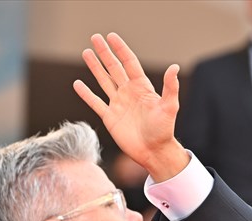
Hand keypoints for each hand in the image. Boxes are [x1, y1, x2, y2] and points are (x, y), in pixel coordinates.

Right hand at [73, 32, 188, 181]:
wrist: (154, 152)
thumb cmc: (164, 131)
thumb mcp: (169, 107)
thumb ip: (170, 87)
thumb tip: (174, 67)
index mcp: (142, 88)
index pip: (129, 63)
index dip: (121, 49)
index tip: (111, 36)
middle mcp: (129, 93)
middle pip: (114, 68)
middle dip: (105, 53)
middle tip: (95, 37)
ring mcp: (119, 104)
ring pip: (104, 81)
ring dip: (95, 68)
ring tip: (86, 53)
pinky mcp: (110, 117)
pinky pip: (95, 102)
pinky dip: (86, 94)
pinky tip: (78, 84)